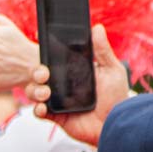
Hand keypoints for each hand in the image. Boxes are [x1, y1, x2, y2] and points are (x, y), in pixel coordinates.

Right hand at [23, 24, 129, 145]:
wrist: (115, 124)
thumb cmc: (117, 98)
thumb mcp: (112, 70)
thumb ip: (102, 50)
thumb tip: (97, 27)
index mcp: (74, 72)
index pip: (54, 60)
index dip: (45, 54)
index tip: (40, 48)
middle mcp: (64, 85)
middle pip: (40, 74)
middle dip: (36, 71)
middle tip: (44, 73)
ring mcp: (58, 101)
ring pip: (35, 91)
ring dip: (35, 90)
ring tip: (45, 92)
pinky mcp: (56, 116)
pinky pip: (39, 112)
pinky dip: (37, 109)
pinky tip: (43, 107)